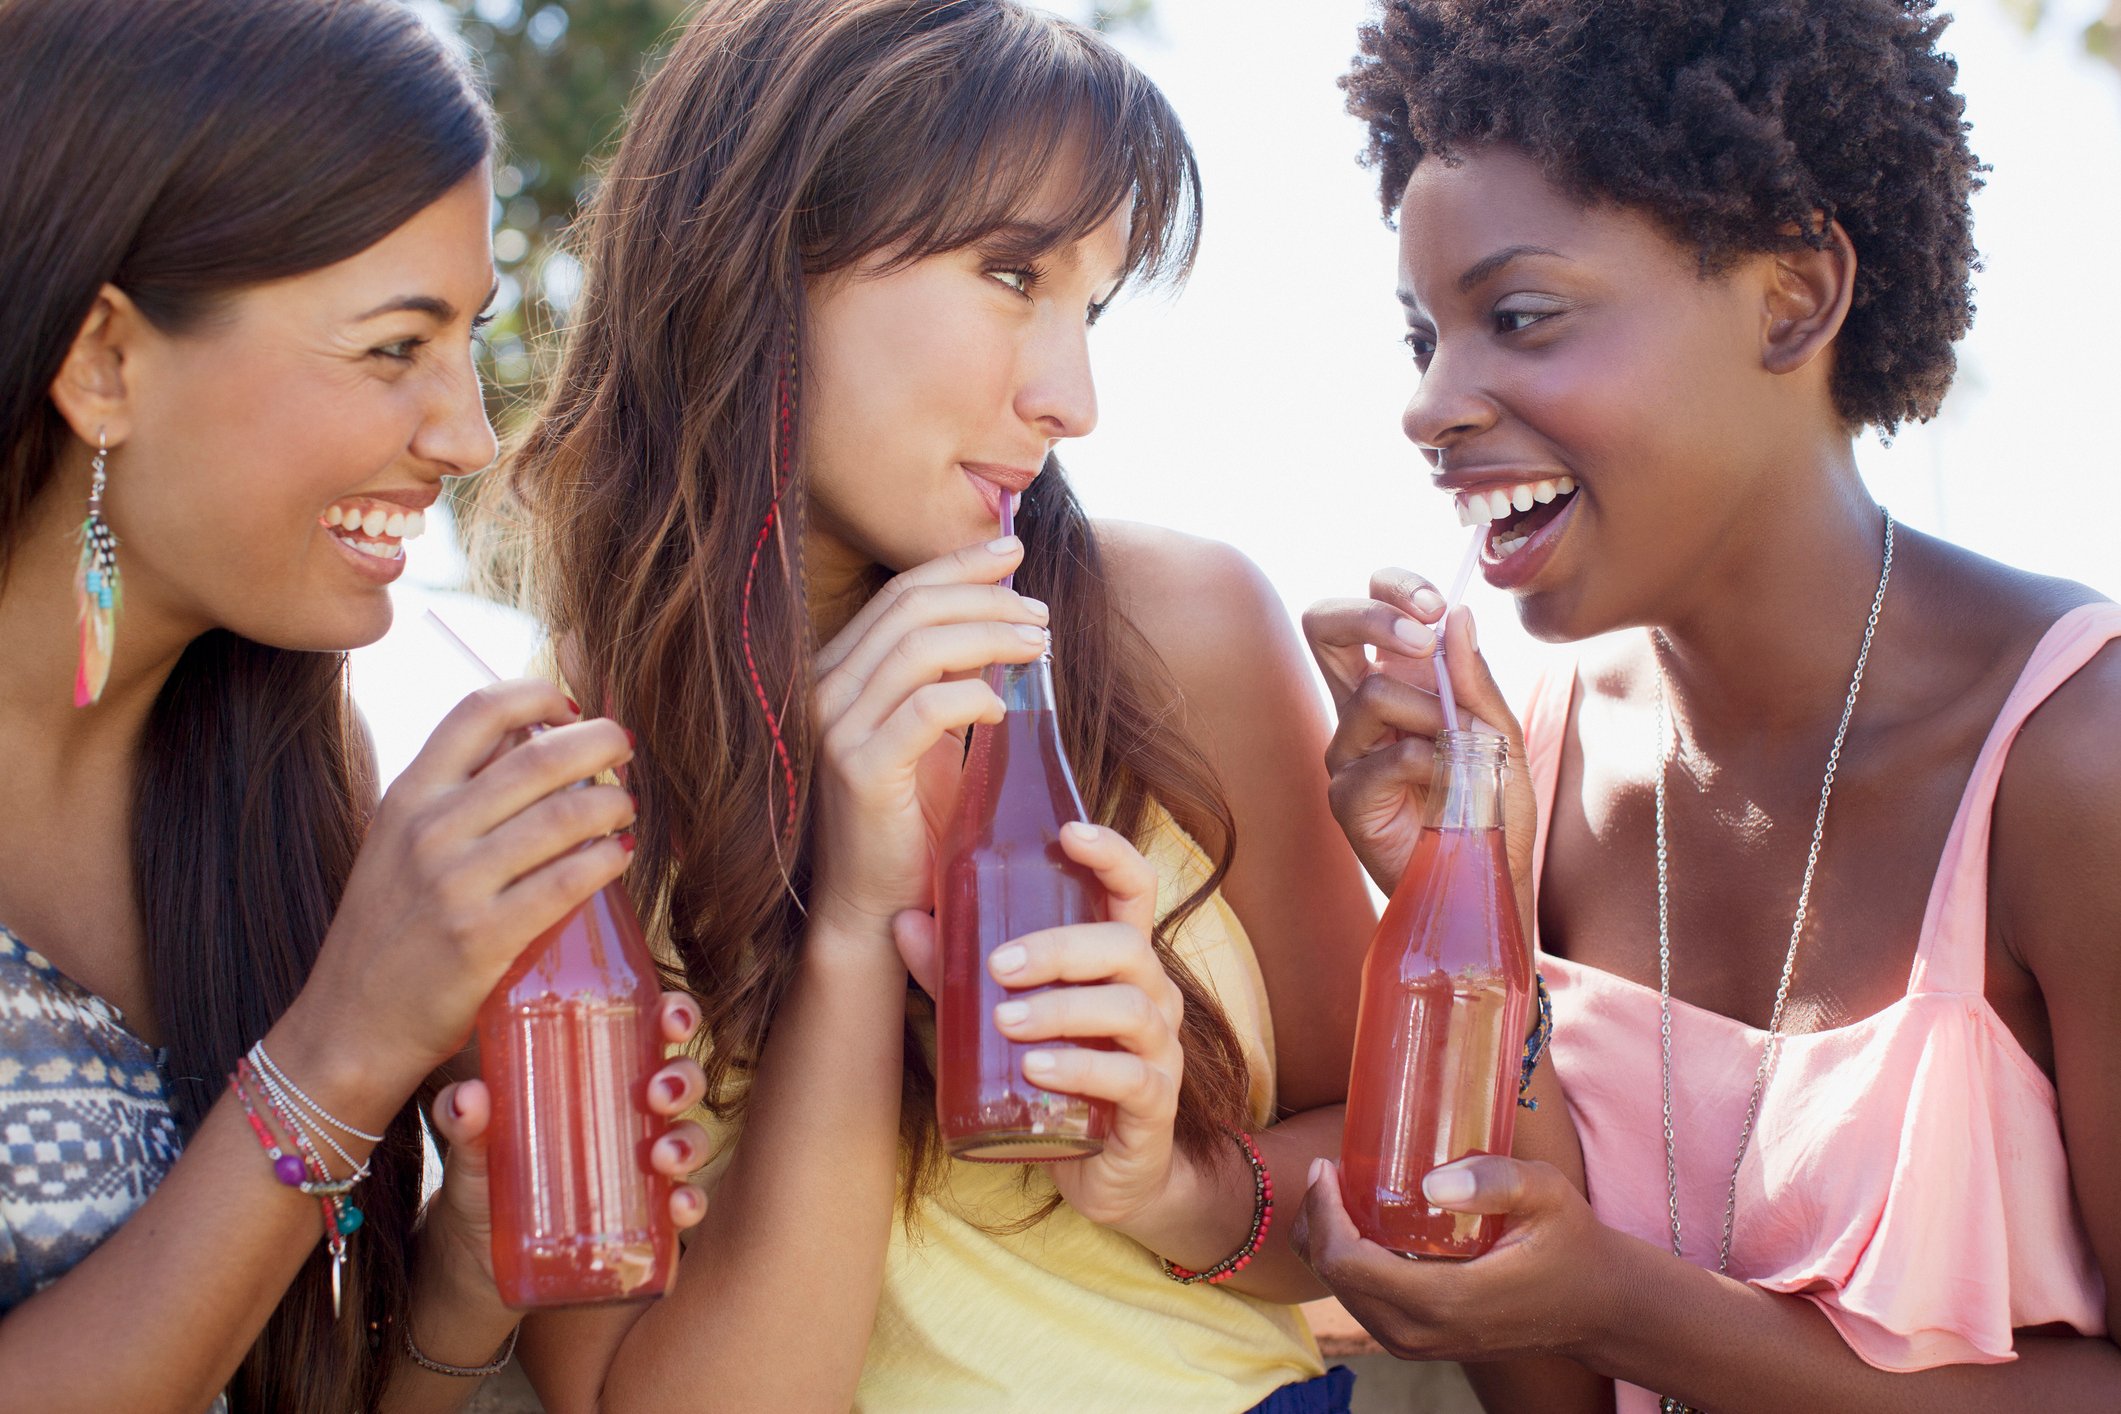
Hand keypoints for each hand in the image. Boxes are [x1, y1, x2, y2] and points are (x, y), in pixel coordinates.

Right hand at [299, 681, 636, 1080]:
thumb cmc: (388, 933)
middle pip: (540, 756)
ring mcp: (456, 883)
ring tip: (628, 809)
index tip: (572, 707)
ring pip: (565, 815)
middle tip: (626, 749)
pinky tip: (619, 856)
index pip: (478, 711)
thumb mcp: (397, 845)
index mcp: (408, 796)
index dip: (537, 694)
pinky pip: (567, 881)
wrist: (350, 1026)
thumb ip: (453, 795)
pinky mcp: (484, 937)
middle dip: (601, 743)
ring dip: (614, 803)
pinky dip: (607, 859)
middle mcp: (430, 829)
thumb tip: (530, 740)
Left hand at [422, 992, 712, 1296]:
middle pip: (680, 1079)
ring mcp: (641, 1162)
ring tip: (664, 1157)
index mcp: (599, 1070)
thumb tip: (468, 1096)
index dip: (676, 1015)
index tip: (669, 1021)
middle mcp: (630, 1111)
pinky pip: (682, 1202)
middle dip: (682, 1081)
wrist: (475, 1246)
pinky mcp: (644, 1213)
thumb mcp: (471, 1139)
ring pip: (689, 1137)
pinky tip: (682, 1207)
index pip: (651, 1028)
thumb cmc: (484, 1166)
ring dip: (689, 1142)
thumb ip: (462, 1117)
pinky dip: (691, 1203)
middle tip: (656, 1095)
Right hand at [809, 536, 1048, 938]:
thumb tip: (1000, 624)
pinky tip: (1003, 704)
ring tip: (1037, 644)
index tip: (1012, 551)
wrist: (874, 904)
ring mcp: (837, 729)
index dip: (958, 565)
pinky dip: (972, 695)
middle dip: (984, 595)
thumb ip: (950, 679)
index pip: (899, 595)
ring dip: (990, 636)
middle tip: (1038, 609)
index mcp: (839, 673)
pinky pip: (925, 709)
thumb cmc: (911, 821)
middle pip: (911, 608)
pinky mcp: (860, 769)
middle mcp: (826, 691)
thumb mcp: (932, 736)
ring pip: (920, 648)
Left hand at [895, 823, 1183, 1227]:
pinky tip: (1035, 1070)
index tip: (1069, 832)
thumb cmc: (1061, 1075)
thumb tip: (903, 920)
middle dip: (1061, 948)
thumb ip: (958, 974)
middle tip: (998, 965)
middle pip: (1127, 946)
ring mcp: (1161, 1049)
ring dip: (1063, 1009)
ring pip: (1129, 1008)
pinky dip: (1080, 1068)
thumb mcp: (1006, 1019)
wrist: (1109, 1171)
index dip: (1112, 853)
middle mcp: (1153, 994)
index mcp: (1121, 960)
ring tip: (1005, 1021)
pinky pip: (1129, 1077)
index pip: (1134, 889)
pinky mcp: (1156, 1104)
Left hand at [1290, 1154, 1608, 1362]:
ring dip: (1329, 1243)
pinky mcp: (1421, 1343)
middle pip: (1334, 1279)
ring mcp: (1418, 1344)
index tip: (1328, 1165)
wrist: (1598, 1308)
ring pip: (1342, 1295)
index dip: (1324, 1212)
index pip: (1348, 1264)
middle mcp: (1420, 1333)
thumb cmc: (1571, 1243)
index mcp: (1445, 1300)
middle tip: (1331, 1170)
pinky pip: (1362, 1304)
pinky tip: (1362, 1225)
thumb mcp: (1546, 1195)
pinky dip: (1347, 1265)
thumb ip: (1496, 1181)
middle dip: (1318, 1221)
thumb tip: (1431, 1182)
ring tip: (1340, 1192)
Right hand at [1302, 573, 1534, 900]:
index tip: (1434, 606)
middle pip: (1323, 624)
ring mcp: (1347, 750)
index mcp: (1396, 680)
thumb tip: (1458, 615)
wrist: (1492, 873)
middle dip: (1371, 615)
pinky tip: (1447, 791)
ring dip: (1432, 716)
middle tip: (1422, 638)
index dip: (1391, 589)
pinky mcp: (1345, 795)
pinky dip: (1430, 766)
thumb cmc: (1493, 804)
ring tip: (1463, 757)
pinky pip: (1384, 757)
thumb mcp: (1500, 732)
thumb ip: (1475, 680)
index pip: (1369, 607)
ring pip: (1370, 694)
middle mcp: (1359, 707)